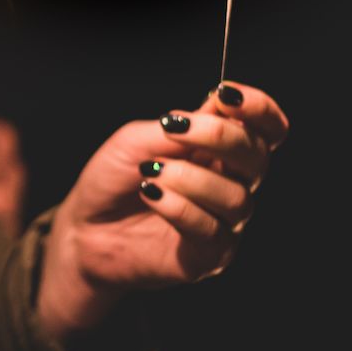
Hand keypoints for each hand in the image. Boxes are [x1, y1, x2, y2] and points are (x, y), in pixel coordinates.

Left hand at [37, 81, 288, 340]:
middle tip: (174, 128)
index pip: (266, 129)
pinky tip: (150, 194)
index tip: (225, 94)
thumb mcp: (137, 140)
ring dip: (189, 178)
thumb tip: (216, 104)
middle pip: (257, 157)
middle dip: (219, 136)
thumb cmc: (114, 178)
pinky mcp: (209, 256)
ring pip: (236, 198)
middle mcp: (231, 184)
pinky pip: (211, 230)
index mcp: (219, 151)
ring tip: (149, 172)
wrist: (85, 227)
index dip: (258, 108)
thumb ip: (179, 125)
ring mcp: (224, 223)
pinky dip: (178, 206)